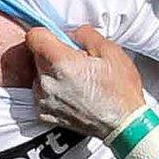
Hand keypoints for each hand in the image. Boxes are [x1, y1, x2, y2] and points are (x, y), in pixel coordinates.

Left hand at [26, 26, 146, 139]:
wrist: (124, 125)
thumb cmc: (120, 91)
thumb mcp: (110, 50)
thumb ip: (84, 34)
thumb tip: (69, 33)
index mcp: (62, 63)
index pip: (34, 37)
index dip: (47, 34)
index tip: (58, 39)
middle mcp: (47, 82)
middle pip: (37, 56)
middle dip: (53, 54)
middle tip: (77, 62)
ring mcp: (44, 100)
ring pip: (38, 74)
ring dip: (52, 73)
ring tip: (76, 80)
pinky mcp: (45, 113)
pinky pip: (41, 93)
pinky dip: (53, 90)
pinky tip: (72, 93)